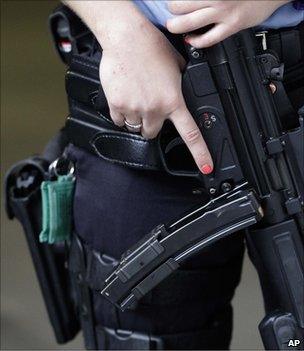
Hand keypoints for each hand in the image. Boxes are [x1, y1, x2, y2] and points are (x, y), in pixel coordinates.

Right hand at [100, 23, 212, 173]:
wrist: (126, 38)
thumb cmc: (151, 47)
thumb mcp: (176, 66)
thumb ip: (179, 86)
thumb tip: (181, 93)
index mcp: (173, 101)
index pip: (191, 134)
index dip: (200, 154)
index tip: (206, 167)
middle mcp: (155, 109)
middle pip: (152, 133)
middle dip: (151, 125)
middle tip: (148, 108)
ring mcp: (135, 109)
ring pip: (135, 128)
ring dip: (136, 119)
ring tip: (135, 98)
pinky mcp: (118, 106)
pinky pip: (119, 120)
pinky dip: (121, 113)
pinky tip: (124, 97)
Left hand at [167, 0, 289, 47]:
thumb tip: (191, 2)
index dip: (174, 0)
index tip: (172, 3)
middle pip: (180, 6)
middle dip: (172, 10)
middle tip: (172, 12)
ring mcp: (224, 13)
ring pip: (189, 23)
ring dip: (176, 26)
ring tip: (173, 26)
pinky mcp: (232, 26)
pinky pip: (208, 39)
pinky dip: (195, 41)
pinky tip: (190, 39)